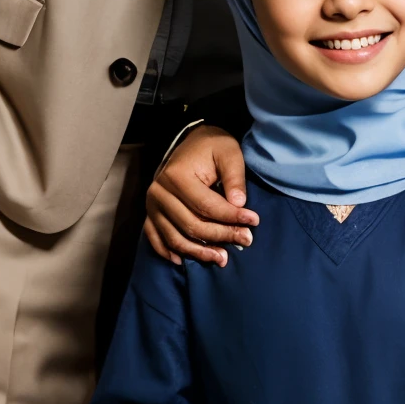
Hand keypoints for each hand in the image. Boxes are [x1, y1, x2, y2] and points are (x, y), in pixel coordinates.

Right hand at [144, 124, 258, 267]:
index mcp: (176, 176)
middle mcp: (159, 192)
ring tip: (223, 258)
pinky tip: (184, 261)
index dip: (231, 217)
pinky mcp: (150, 213)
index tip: (254, 221)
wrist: (192, 142)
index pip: (207, 206)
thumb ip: (235, 177)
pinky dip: (169, 252)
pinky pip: (156, 239)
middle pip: (192, 225)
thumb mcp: (229, 153)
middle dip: (221, 236)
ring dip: (199, 252)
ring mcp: (152, 205)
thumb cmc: (212, 147)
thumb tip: (239, 204)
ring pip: (175, 238)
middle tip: (246, 240)